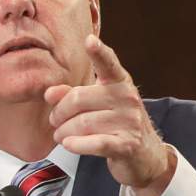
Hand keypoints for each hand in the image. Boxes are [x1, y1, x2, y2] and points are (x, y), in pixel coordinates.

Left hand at [45, 35, 174, 195]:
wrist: (145, 154)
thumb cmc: (115, 124)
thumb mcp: (96, 104)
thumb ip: (71, 95)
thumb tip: (49, 94)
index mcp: (119, 82)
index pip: (108, 63)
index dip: (99, 52)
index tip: (89, 40)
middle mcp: (127, 97)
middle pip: (79, 98)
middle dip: (59, 112)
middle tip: (54, 121)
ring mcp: (130, 121)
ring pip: (83, 123)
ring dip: (64, 132)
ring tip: (60, 136)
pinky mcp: (127, 144)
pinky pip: (96, 142)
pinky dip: (78, 145)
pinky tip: (68, 144)